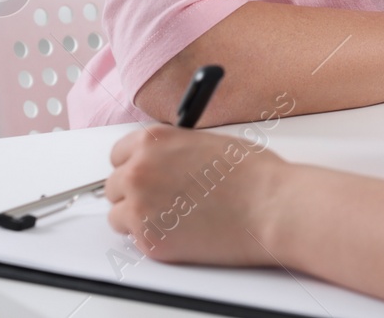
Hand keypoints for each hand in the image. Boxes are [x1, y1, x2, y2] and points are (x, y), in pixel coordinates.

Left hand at [105, 125, 288, 266]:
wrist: (270, 207)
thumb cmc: (252, 174)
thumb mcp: (209, 142)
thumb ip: (175, 150)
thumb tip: (165, 162)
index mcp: (153, 142)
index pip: (118, 154)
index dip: (133, 165)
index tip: (142, 174)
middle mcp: (139, 172)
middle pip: (113, 186)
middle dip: (134, 193)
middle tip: (161, 199)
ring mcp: (140, 208)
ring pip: (119, 216)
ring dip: (139, 217)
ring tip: (175, 217)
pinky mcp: (150, 241)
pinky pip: (137, 241)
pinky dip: (156, 238)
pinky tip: (184, 231)